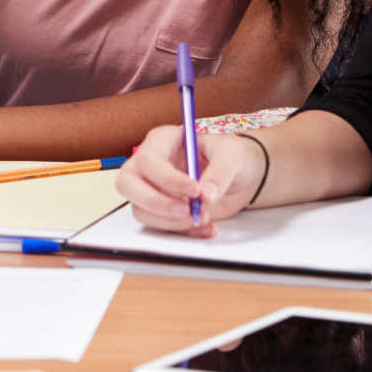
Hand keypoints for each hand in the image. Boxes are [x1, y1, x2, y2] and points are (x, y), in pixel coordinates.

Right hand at [116, 125, 267, 237]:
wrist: (244, 177)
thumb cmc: (233, 156)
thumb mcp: (233, 155)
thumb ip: (221, 172)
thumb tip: (206, 195)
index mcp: (163, 140)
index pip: (148, 159)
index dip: (167, 179)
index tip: (195, 191)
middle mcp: (151, 164)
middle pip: (128, 184)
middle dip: (156, 203)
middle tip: (187, 212)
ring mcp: (153, 188)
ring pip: (141, 210)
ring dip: (171, 222)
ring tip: (205, 218)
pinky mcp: (162, 210)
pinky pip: (159, 226)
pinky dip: (183, 232)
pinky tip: (208, 227)